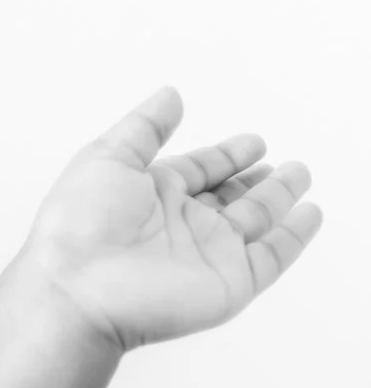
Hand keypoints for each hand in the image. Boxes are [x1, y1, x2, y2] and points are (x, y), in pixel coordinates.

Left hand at [21, 86, 322, 352]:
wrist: (78, 291)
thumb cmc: (79, 224)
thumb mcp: (106, 159)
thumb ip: (145, 127)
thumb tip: (171, 95)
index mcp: (151, 195)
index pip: (198, 171)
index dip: (226, 156)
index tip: (253, 142)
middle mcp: (180, 225)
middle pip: (227, 198)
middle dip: (254, 180)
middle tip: (278, 163)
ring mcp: (207, 254)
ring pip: (254, 222)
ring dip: (278, 198)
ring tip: (300, 174)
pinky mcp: (229, 282)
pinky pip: (271, 257)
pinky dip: (294, 236)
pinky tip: (309, 214)